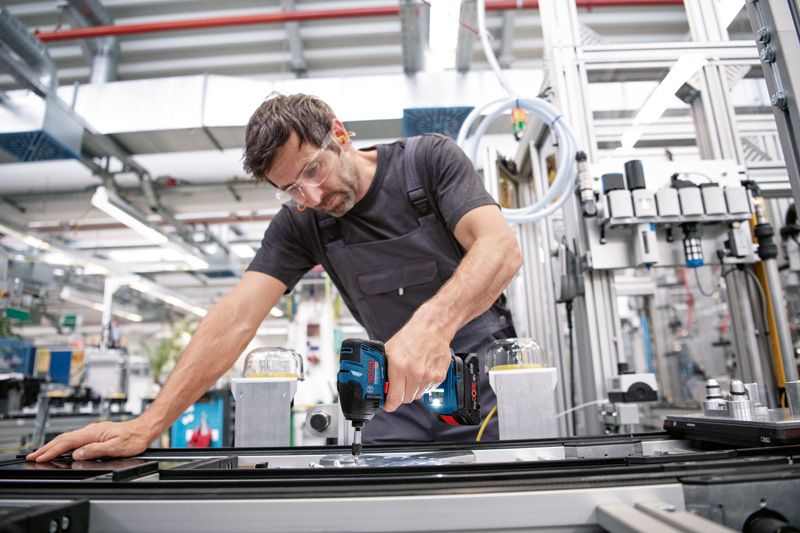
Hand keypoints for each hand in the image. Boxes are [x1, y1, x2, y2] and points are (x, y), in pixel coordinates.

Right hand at [25, 419, 154, 462]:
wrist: (144, 429)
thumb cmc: (134, 438)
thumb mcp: (116, 447)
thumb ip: (95, 450)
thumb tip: (77, 454)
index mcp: (94, 433)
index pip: (67, 442)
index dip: (51, 450)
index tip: (39, 457)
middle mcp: (91, 430)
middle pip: (63, 439)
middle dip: (46, 448)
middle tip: (31, 456)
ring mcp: (93, 432)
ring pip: (67, 438)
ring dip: (52, 446)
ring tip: (40, 453)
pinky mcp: (95, 434)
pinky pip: (74, 439)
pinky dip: (62, 444)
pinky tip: (60, 449)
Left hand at [384, 319, 452, 411]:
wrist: (432, 329)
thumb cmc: (411, 337)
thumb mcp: (390, 350)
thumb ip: (384, 368)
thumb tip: (378, 382)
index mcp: (400, 367)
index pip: (394, 398)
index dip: (389, 405)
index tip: (388, 405)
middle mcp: (415, 374)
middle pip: (406, 399)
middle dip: (401, 394)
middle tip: (399, 385)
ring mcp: (428, 376)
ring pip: (417, 395)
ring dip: (413, 389)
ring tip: (412, 374)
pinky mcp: (439, 377)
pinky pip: (428, 389)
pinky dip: (424, 384)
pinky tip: (422, 371)